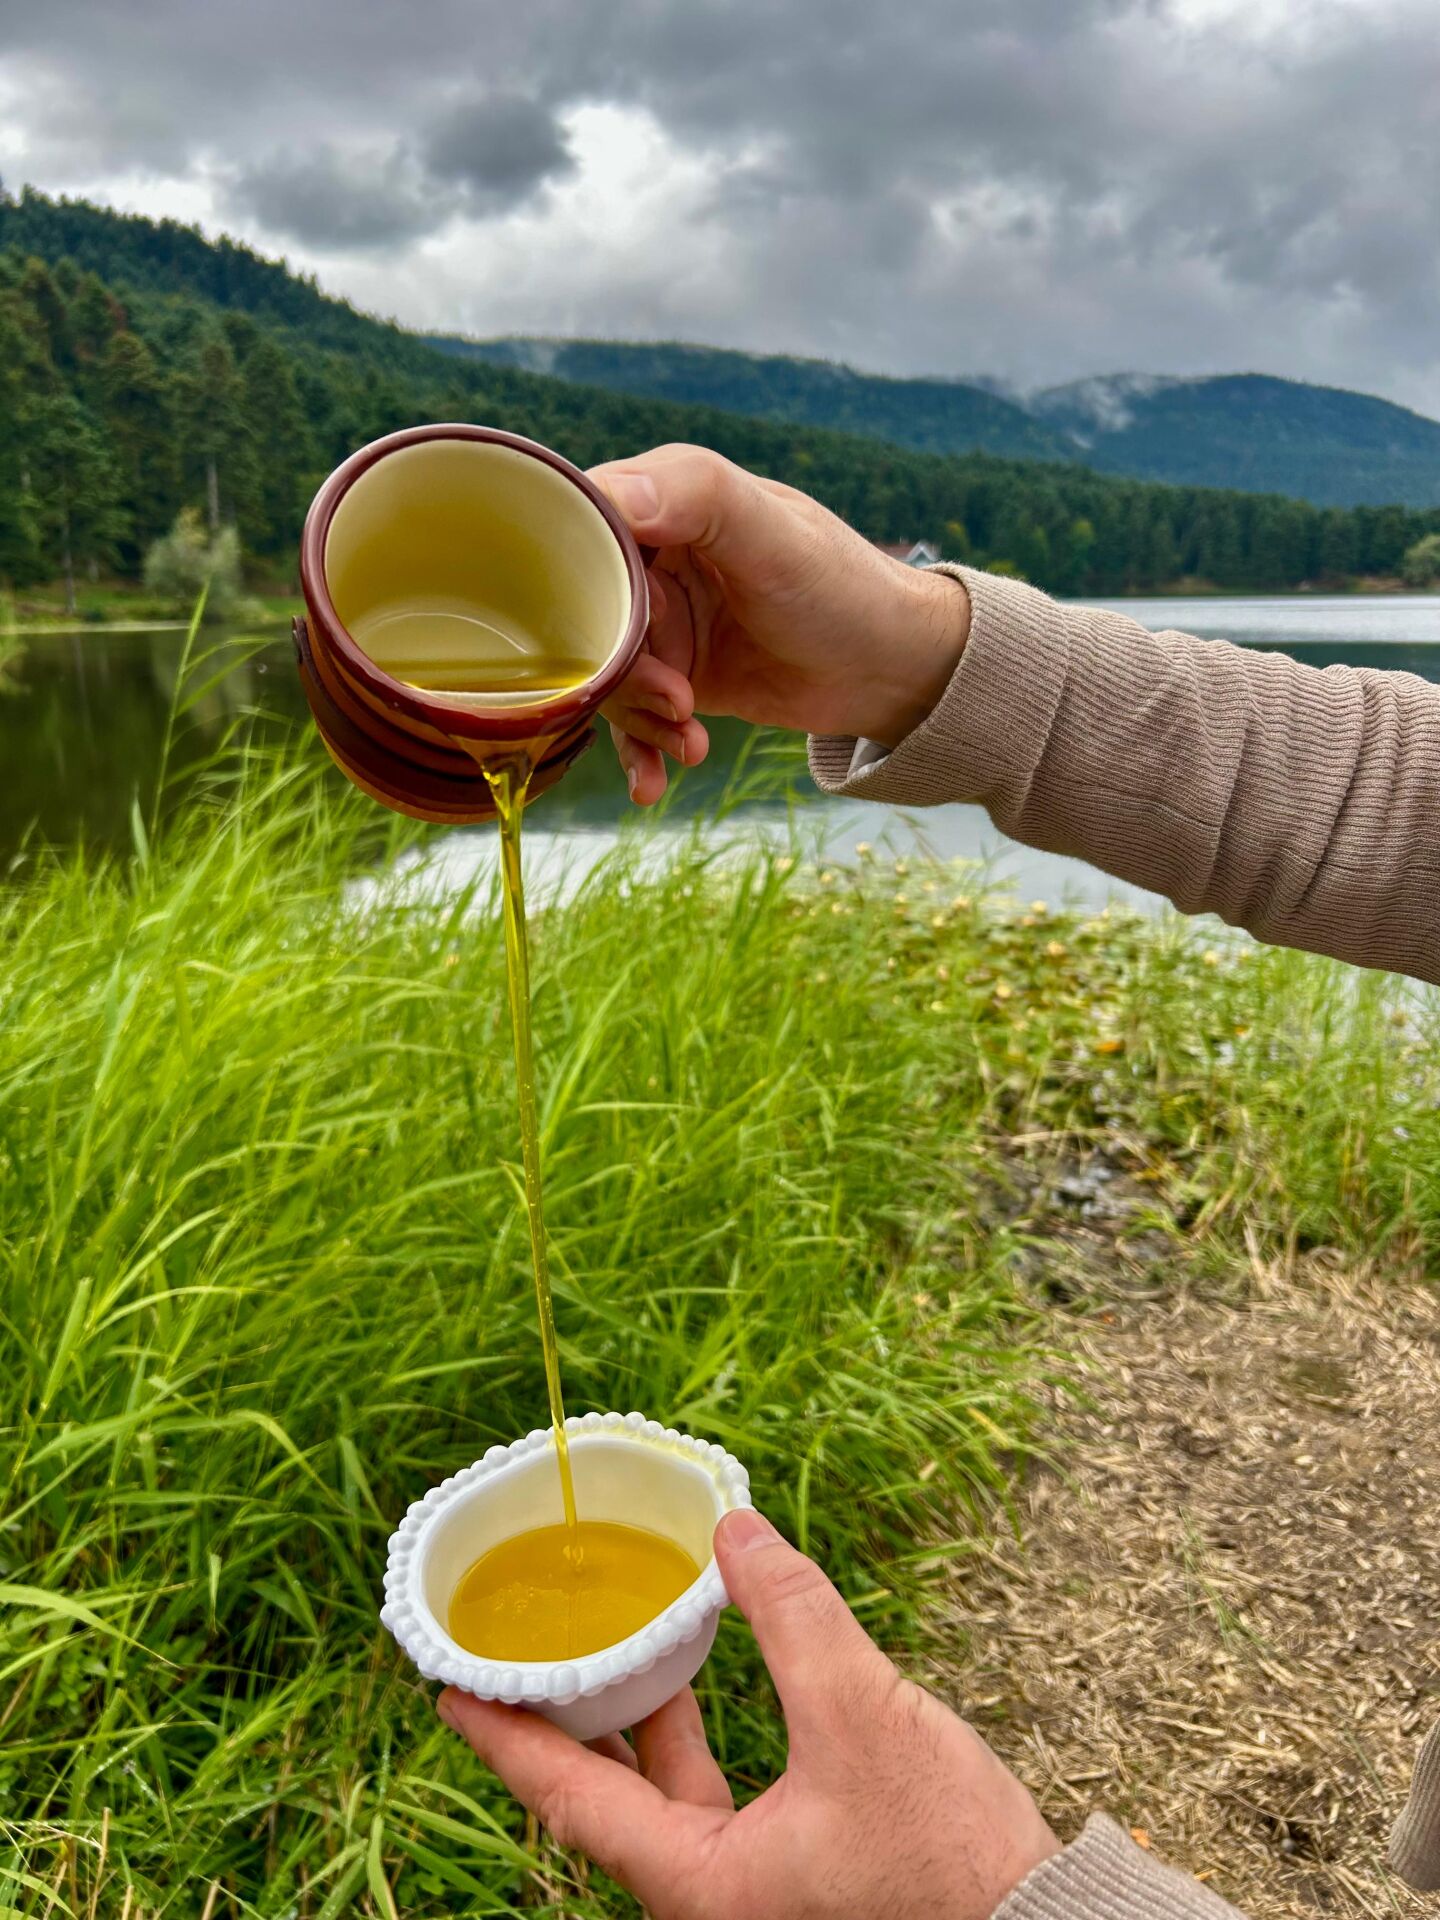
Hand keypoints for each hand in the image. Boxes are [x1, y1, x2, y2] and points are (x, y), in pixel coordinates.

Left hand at [438, 1508, 1057, 1919]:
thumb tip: (734, 1531)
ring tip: (618, 1649)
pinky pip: (710, 1808)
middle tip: (524, 1656)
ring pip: (662, 1804)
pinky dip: (690, 1745)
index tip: (447, 1689)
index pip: (568, 1799)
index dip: (502, 1738)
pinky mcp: (792, 1883)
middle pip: (605, 1803)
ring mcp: (750, 1897)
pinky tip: (704, 1688)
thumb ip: (791, 1614)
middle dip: (566, 1722)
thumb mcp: (860, 1713)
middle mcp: (709, 1902)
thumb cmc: (947, 1859)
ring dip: (636, 1726)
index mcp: (698, 1885)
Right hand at [587, 445, 971, 803]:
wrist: (894, 671)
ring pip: (607, 672)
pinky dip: (641, 748)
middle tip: (677, 698)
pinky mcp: (676, 675)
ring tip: (691, 737)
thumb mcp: (773, 535)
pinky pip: (631, 715)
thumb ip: (697, 498)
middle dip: (623, 669)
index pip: (580, 525)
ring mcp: (663, 621)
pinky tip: (654, 782)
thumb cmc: (844, 588)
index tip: (590, 626)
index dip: (575, 575)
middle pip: (588, 612)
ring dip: (641, 717)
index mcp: (666, 498)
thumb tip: (610, 495)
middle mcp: (654, 556)